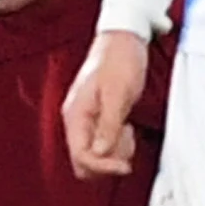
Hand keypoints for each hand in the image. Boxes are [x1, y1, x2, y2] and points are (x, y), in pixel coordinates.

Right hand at [63, 31, 148, 177]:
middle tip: (126, 144)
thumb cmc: (120, 60)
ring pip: (95, 155)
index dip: (103, 167)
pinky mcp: (98, 118)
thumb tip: (100, 153)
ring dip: (114, 152)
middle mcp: (76, 120)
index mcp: (76, 114)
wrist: (123, 38)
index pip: (81, 156)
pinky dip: (117, 143)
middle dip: (107, 161)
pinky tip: (127, 127)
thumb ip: (108, 125)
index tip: (125, 166)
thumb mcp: (118, 93)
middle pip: (83, 161)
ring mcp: (87, 120)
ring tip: (128, 132)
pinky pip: (103, 144)